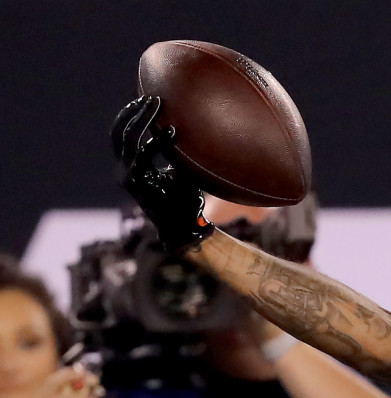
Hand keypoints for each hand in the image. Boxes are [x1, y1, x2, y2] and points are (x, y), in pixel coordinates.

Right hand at [111, 95, 212, 252]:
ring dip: (141, 119)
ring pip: (127, 140)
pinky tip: (172, 131)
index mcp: (133, 166)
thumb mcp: (182, 172)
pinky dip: (158, 143)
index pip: (123, 136)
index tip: (149, 101)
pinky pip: (144, 157)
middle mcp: (126, 170)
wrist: (184, 228)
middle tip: (151, 98)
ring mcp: (129, 177)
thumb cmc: (185, 201)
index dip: (132, 116)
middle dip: (133, 113)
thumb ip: (178, 155)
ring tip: (157, 104)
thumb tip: (192, 132)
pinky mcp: (138, 184)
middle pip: (119, 134)